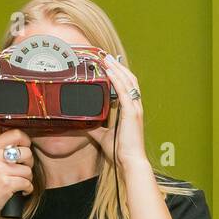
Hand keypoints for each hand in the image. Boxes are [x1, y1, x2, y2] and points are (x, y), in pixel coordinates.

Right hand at [0, 128, 32, 218]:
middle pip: (27, 153)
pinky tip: (19, 191)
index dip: (26, 141)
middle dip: (29, 163)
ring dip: (27, 179)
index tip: (25, 149)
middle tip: (20, 171)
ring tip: (17, 182)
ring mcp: (0, 171)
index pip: (16, 134)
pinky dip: (27, 189)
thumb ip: (4, 150)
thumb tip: (25, 139)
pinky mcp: (7, 184)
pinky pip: (28, 183)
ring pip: (28, 170)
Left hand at [97, 53, 148, 169]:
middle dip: (118, 66)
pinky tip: (109, 71)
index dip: (119, 74)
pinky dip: (117, 79)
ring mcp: (134, 109)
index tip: (108, 65)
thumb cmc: (120, 151)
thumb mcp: (104, 136)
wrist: (130, 161)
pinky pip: (125, 91)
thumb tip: (84, 124)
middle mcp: (135, 107)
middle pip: (129, 79)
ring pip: (128, 82)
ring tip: (106, 58)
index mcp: (130, 111)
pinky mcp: (131, 112)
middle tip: (105, 56)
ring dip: (117, 68)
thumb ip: (96, 128)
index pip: (127, 86)